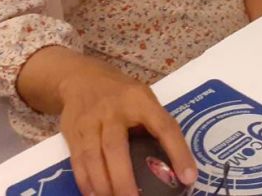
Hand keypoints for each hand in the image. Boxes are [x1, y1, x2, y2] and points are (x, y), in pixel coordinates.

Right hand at [55, 55, 196, 195]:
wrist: (81, 77)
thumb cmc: (121, 94)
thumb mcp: (143, 98)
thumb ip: (155, 125)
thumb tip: (173, 164)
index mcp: (140, 100)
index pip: (164, 127)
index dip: (178, 152)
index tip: (188, 177)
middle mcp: (113, 110)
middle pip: (116, 148)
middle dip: (125, 180)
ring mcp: (90, 120)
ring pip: (93, 158)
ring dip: (104, 185)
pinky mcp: (73, 131)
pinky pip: (78, 161)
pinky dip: (86, 182)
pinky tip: (95, 195)